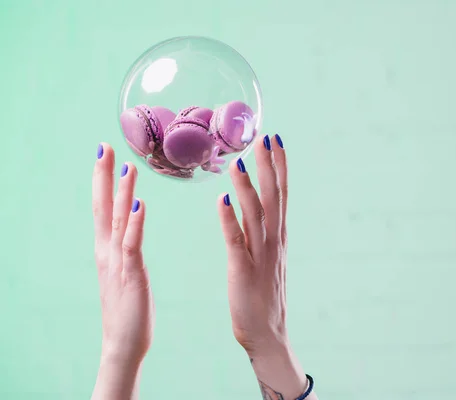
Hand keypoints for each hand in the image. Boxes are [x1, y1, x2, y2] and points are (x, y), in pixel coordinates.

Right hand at [91, 143, 153, 398]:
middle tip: (106, 147)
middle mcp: (107, 251)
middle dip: (104, 176)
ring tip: (128, 167)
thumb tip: (129, 228)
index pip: (103, 207)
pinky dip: (134, 223)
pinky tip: (139, 204)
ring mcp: (117, 261)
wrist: (123, 343)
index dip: (102, 180)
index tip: (105, 154)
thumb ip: (124, 249)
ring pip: (118, 220)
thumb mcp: (124, 272)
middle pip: (103, 206)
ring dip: (122, 192)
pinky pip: (132, 243)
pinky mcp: (131, 274)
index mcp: (108, 249)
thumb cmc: (128, 308)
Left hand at [217, 135, 316, 398]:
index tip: (275, 140)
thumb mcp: (267, 257)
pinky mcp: (243, 270)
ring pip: (255, 215)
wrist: (267, 333)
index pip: (280, 194)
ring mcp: (259, 255)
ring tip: (241, 162)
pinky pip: (236, 242)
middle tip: (264, 137)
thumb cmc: (263, 295)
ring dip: (248, 188)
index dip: (279, 166)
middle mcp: (273, 241)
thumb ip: (261, 231)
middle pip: (272, 197)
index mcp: (278, 236)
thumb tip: (252, 205)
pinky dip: (230, 221)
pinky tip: (222, 201)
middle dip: (269, 166)